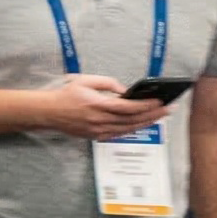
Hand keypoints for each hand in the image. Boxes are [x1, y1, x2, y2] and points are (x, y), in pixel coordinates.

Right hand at [32, 74, 167, 140]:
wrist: (48, 112)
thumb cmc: (66, 95)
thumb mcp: (85, 80)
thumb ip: (107, 83)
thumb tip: (125, 91)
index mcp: (97, 104)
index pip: (128, 107)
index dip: (146, 105)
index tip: (160, 101)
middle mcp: (99, 120)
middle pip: (132, 119)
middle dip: (153, 114)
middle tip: (168, 109)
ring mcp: (98, 130)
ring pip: (129, 129)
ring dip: (146, 123)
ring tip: (160, 117)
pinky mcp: (96, 136)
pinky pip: (119, 134)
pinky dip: (133, 129)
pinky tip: (142, 124)